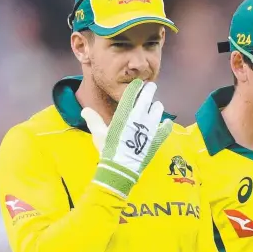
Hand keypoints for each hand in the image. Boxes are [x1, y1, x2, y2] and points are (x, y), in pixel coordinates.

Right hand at [83, 79, 172, 197]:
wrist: (121, 168)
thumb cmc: (108, 150)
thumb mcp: (98, 134)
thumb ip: (93, 120)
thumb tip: (86, 110)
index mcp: (123, 114)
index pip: (131, 95)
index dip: (135, 87)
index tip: (138, 83)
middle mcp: (138, 118)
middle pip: (146, 99)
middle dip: (149, 90)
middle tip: (151, 86)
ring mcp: (149, 128)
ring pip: (157, 111)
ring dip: (157, 107)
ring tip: (157, 105)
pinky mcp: (156, 139)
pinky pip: (165, 129)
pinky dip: (166, 125)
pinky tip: (167, 122)